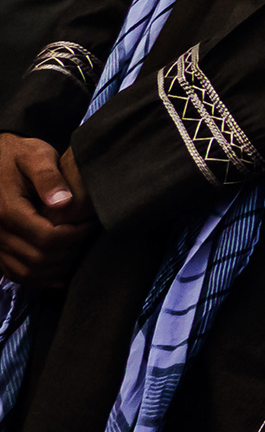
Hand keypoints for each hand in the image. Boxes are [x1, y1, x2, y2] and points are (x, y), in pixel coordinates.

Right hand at [0, 135, 94, 285]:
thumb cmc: (20, 155)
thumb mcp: (36, 156)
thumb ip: (49, 178)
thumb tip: (64, 202)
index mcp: (8, 209)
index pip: (46, 238)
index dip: (73, 236)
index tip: (90, 224)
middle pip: (37, 258)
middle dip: (67, 252)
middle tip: (85, 237)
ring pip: (26, 271)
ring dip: (54, 268)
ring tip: (75, 251)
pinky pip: (14, 272)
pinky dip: (37, 277)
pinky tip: (59, 270)